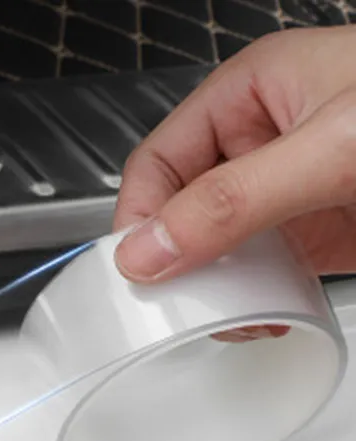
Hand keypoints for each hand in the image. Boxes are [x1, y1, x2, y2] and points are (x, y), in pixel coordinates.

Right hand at [114, 26, 355, 338]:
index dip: (138, 215)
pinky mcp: (312, 235)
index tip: (137, 268)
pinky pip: (256, 272)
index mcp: (248, 97)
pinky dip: (249, 301)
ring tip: (228, 312)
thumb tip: (149, 248)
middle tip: (177, 298)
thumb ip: (233, 200)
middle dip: (174, 259)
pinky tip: (262, 313)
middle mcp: (259, 145)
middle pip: (179, 209)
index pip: (158, 160)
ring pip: (212, 247)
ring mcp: (284, 195)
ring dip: (212, 287)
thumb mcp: (332, 152)